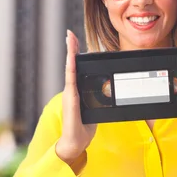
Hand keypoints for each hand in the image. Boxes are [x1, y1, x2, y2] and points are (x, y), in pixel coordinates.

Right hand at [55, 30, 96, 164]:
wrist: (75, 142)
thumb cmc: (84, 128)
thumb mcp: (94, 109)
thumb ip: (97, 99)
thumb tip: (107, 93)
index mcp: (77, 91)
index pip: (76, 69)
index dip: (76, 55)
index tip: (74, 41)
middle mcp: (72, 90)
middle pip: (71, 65)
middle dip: (71, 49)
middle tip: (70, 33)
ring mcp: (70, 94)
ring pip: (70, 69)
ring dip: (70, 54)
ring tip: (69, 39)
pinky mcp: (71, 100)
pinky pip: (71, 81)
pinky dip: (71, 68)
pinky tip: (71, 59)